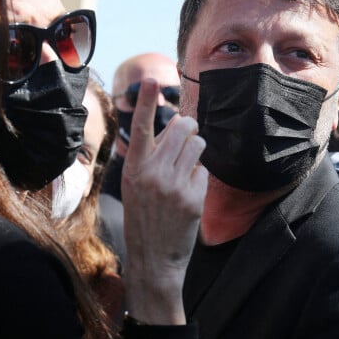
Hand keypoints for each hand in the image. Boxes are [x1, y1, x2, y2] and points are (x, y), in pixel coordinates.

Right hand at [122, 78, 207, 324]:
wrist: (153, 258)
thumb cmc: (143, 218)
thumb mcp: (134, 185)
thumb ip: (150, 156)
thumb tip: (175, 126)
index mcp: (134, 167)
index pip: (141, 127)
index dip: (145, 101)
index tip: (150, 79)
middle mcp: (152, 172)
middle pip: (182, 127)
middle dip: (189, 127)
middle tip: (188, 134)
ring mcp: (173, 185)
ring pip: (198, 144)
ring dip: (197, 149)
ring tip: (187, 167)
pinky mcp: (192, 197)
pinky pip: (204, 170)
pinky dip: (200, 177)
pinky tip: (189, 194)